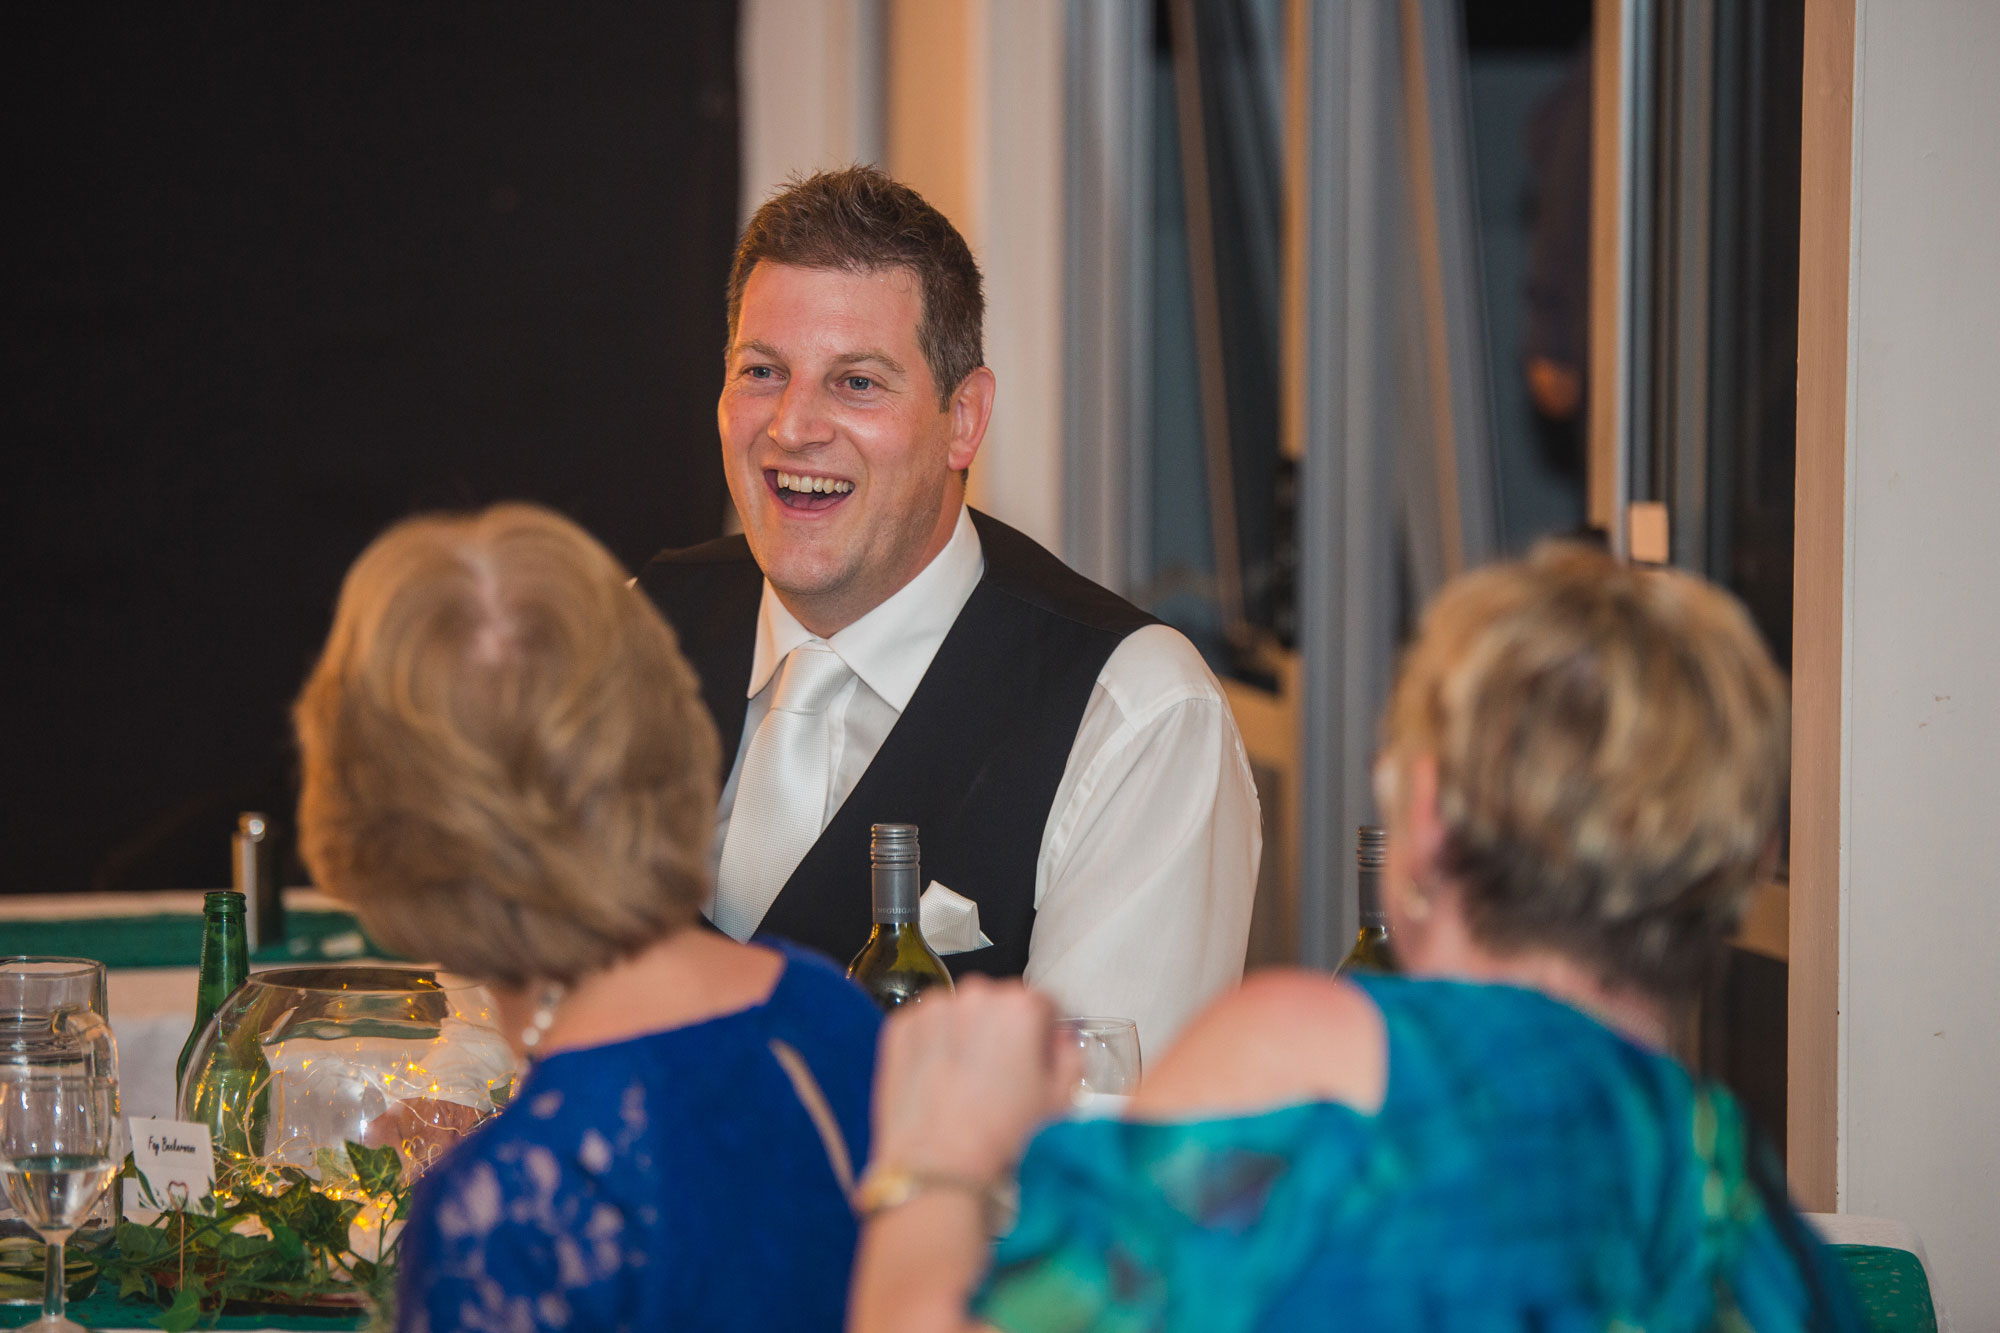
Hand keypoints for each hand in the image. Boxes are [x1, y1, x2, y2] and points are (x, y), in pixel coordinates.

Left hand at [870, 978, 1078, 1185]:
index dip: (1043, 1034)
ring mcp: (933, 1008)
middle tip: (999, 1074)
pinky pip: (926, 1026)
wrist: (938, 1165)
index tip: (1036, 1057)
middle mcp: (975, 995)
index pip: (1043, 1005)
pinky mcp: (900, 1026)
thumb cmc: (1001, 1135)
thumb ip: (1070, 1056)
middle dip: (1002, 1030)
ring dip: (966, 1034)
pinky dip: (933, 1044)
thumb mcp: (1060, 1098)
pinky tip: (940, 1080)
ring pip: (960, 1013)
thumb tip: (1060, 1041)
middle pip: (999, 1004)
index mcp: (1020, 1006)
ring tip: (965, 1081)